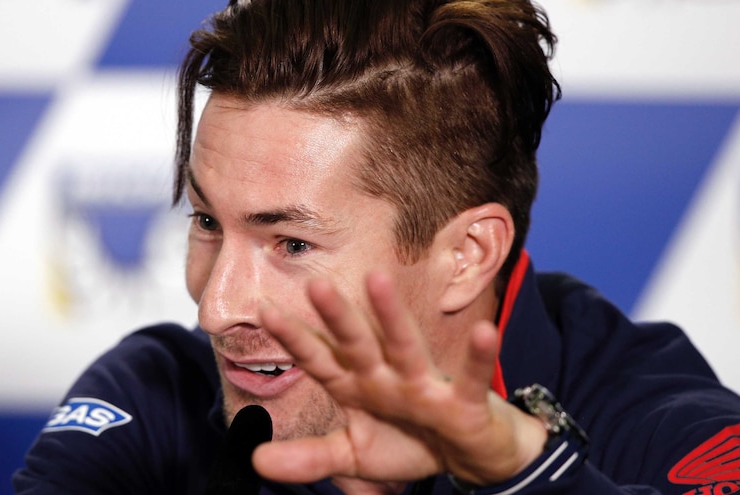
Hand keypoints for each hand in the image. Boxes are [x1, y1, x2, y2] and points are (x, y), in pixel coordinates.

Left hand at [252, 271, 546, 490]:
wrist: (468, 455)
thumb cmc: (410, 443)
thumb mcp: (355, 455)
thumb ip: (310, 457)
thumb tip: (254, 460)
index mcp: (360, 386)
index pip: (322, 360)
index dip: (295, 340)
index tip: (264, 311)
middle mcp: (388, 378)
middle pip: (359, 344)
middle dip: (338, 318)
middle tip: (315, 285)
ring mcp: (425, 387)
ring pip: (406, 347)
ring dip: (393, 316)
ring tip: (377, 280)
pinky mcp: (463, 403)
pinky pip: (470, 379)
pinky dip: (479, 357)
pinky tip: (484, 331)